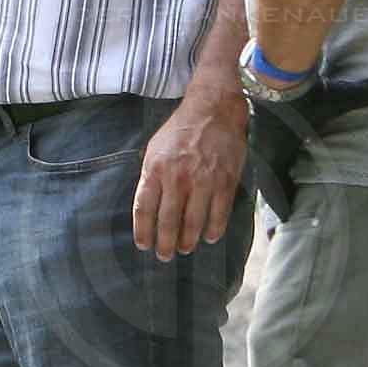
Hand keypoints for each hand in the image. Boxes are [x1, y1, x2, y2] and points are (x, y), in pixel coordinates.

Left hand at [132, 90, 246, 260]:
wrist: (213, 110)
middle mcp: (177, 178)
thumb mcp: (154, 149)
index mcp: (155, 169)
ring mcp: (202, 181)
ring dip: (188, 241)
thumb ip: (150, 177)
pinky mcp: (224, 181)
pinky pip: (219, 214)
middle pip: (168, 221)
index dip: (143, 232)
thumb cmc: (180, 130)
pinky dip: (213, 230)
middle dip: (165, 244)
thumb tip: (147, 206)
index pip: (144, 209)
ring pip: (193, 222)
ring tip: (184, 249)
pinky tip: (209, 238)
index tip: (143, 245)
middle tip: (164, 256)